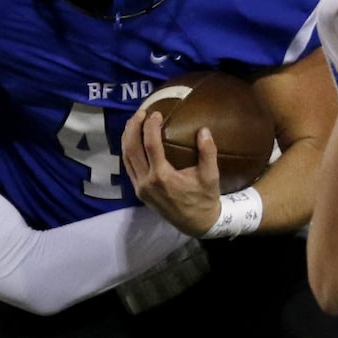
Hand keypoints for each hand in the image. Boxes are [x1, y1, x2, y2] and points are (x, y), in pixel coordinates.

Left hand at [121, 109, 221, 235]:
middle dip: (133, 127)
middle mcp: (146, 182)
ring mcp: (140, 188)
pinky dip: (128, 150)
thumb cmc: (204, 199)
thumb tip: (203, 130)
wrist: (196, 224)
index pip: (150, 145)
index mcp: (162, 177)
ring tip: (134, 122)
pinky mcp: (138, 191)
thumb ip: (208, 152)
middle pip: (131, 148)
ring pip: (126, 157)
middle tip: (141, 113)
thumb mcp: (210, 176)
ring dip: (127, 137)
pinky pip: (128, 167)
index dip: (150, 126)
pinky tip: (133, 140)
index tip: (156, 113)